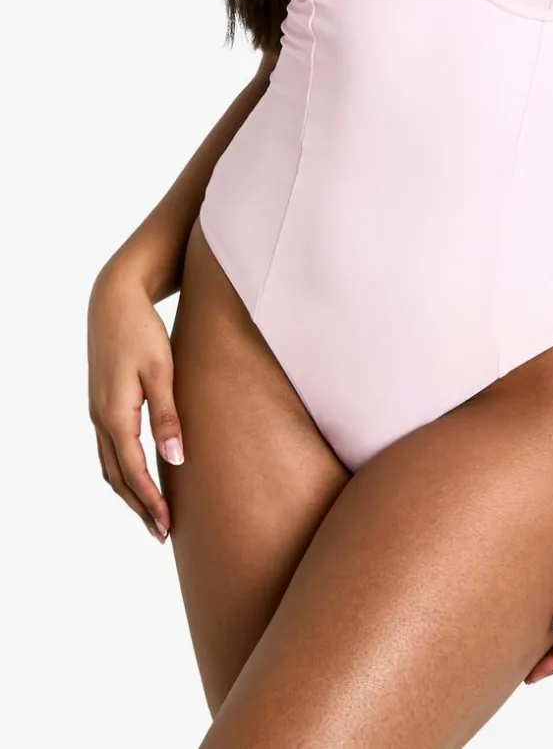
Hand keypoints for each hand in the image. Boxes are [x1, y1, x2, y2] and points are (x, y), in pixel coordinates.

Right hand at [87, 260, 184, 542]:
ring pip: (109, 465)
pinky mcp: (102, 402)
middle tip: (161, 534)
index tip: (167, 527)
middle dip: (138, 507)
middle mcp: (101, 417)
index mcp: (115, 413)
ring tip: (151, 513)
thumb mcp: (161, 371)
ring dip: (128, 492)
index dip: (150, 502)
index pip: (133, 471)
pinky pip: (109, 448)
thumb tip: (175, 459)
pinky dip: (122, 470)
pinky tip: (138, 475)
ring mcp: (98, 410)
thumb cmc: (142, 330)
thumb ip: (168, 415)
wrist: (114, 298)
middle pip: (117, 476)